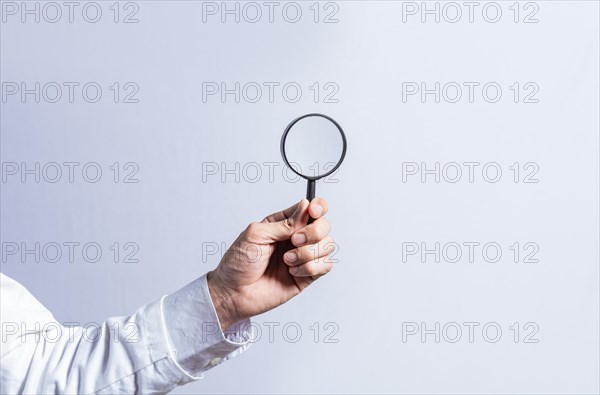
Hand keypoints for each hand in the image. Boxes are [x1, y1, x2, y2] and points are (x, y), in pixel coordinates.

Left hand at [207, 198, 334, 329]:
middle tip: (294, 241)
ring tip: (287, 260)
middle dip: (313, 232)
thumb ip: (284, 222)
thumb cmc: (238, 263)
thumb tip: (305, 207)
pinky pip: (325, 266)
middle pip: (324, 226)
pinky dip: (310, 267)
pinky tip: (293, 271)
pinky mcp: (307, 275)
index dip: (318, 206)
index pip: (311, 208)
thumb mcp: (256, 234)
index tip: (313, 211)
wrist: (234, 293)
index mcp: (284, 223)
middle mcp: (296, 238)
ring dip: (308, 253)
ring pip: (327, 246)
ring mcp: (303, 257)